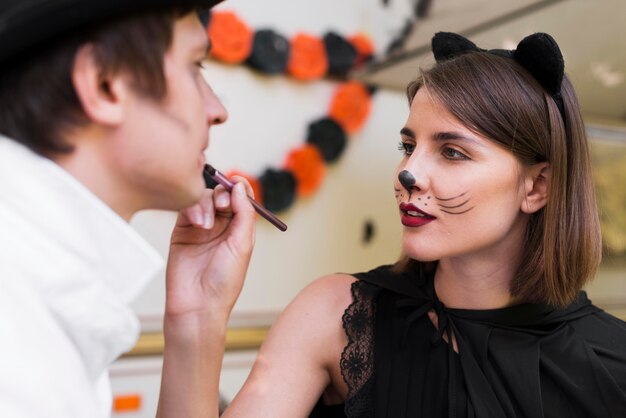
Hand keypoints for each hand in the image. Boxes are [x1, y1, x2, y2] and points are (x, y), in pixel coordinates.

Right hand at [164, 178, 255, 321]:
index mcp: (240, 229)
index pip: (241, 199)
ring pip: (203, 198)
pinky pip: (186, 208)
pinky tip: (198, 224)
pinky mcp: (182, 229)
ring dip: (207, 204)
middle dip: (222, 194)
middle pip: (221, 194)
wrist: (197, 304)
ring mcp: (201, 226)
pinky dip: (193, 209)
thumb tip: (241, 186)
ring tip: (207, 225)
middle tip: (222, 205)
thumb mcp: (242, 245)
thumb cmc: (224, 281)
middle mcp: (221, 225)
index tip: (236, 182)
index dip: (239, 188)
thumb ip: (244, 213)